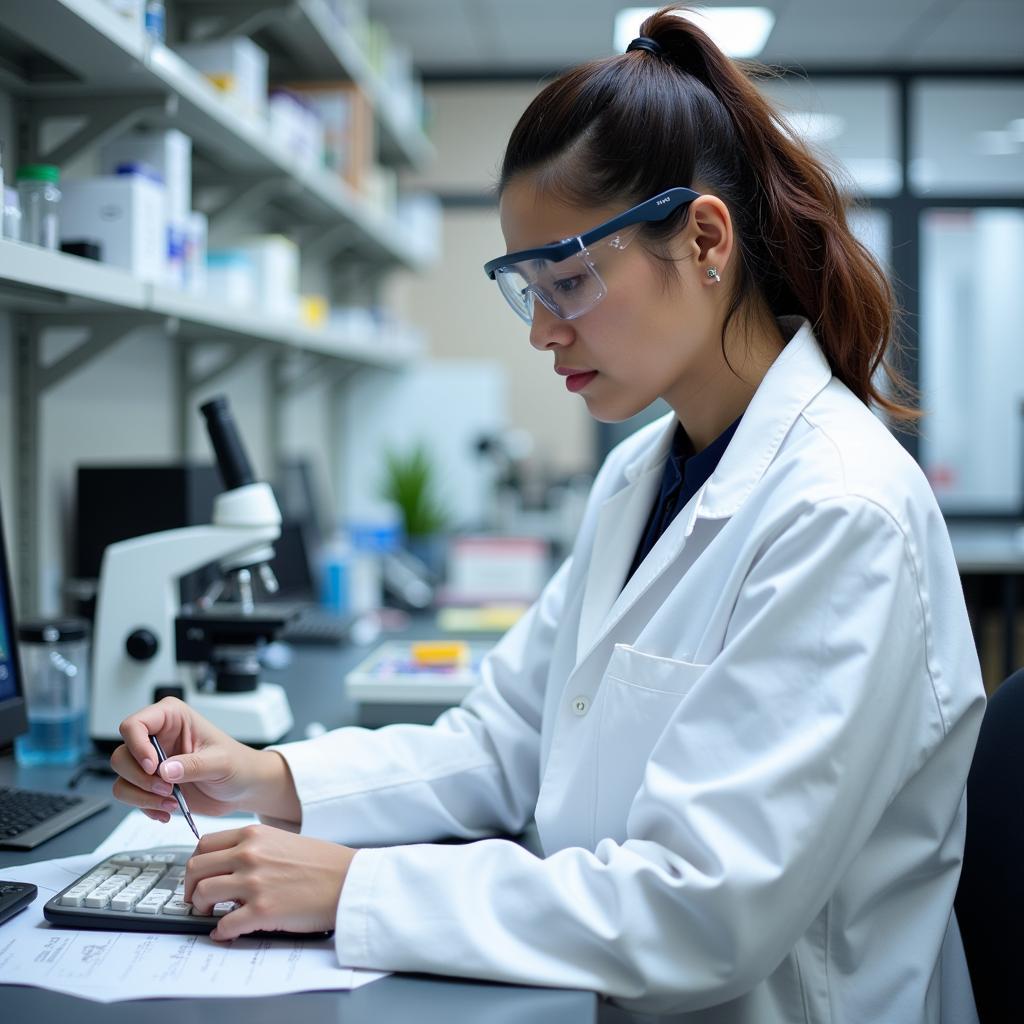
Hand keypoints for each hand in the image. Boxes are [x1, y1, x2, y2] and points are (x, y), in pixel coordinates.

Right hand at [110, 696, 300, 822]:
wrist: (243, 788)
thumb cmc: (238, 765)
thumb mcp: (222, 762)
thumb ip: (195, 765)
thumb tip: (165, 770)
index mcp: (172, 718)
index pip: (134, 724)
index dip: (137, 746)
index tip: (153, 767)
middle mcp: (157, 738)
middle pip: (121, 755)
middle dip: (141, 778)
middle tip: (167, 789)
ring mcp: (151, 762)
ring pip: (122, 778)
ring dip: (142, 796)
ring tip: (171, 802)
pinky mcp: (150, 784)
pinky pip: (130, 796)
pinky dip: (145, 807)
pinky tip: (167, 811)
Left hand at [185, 824, 356, 939]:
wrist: (347, 881)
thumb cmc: (321, 863)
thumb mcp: (282, 840)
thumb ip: (253, 848)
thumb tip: (228, 866)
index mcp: (254, 835)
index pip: (204, 844)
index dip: (195, 864)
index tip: (197, 876)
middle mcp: (249, 855)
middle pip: (195, 869)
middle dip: (189, 888)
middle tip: (195, 899)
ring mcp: (254, 883)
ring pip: (202, 895)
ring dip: (200, 909)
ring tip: (210, 914)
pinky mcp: (262, 911)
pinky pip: (223, 925)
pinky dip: (220, 932)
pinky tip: (226, 932)